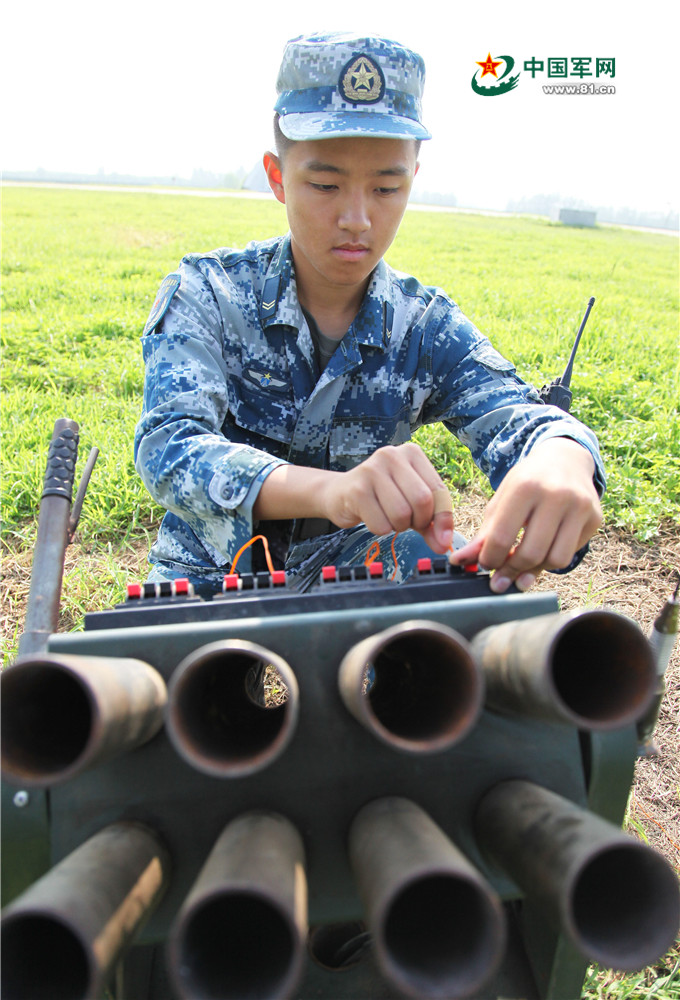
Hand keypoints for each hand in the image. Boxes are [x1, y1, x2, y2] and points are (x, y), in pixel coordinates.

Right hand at [323, 443, 453, 552]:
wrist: (339, 493)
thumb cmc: (381, 497)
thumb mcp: (411, 504)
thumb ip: (431, 523)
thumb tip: (444, 544)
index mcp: (412, 453)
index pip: (438, 490)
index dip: (443, 518)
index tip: (443, 539)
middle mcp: (392, 455)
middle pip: (422, 500)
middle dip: (419, 522)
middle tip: (407, 522)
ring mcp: (372, 470)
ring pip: (402, 514)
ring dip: (398, 527)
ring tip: (388, 517)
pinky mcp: (357, 489)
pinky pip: (381, 524)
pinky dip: (381, 529)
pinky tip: (372, 517)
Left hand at [449, 438, 601, 591]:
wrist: (565, 460)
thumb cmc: (527, 483)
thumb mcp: (502, 500)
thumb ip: (484, 533)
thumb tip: (461, 561)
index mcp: (525, 487)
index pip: (501, 537)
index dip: (490, 559)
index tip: (486, 564)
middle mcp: (556, 495)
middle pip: (530, 553)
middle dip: (512, 570)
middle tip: (501, 575)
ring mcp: (580, 507)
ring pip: (556, 559)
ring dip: (535, 570)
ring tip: (522, 566)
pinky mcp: (595, 518)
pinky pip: (571, 554)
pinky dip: (552, 561)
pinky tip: (542, 553)